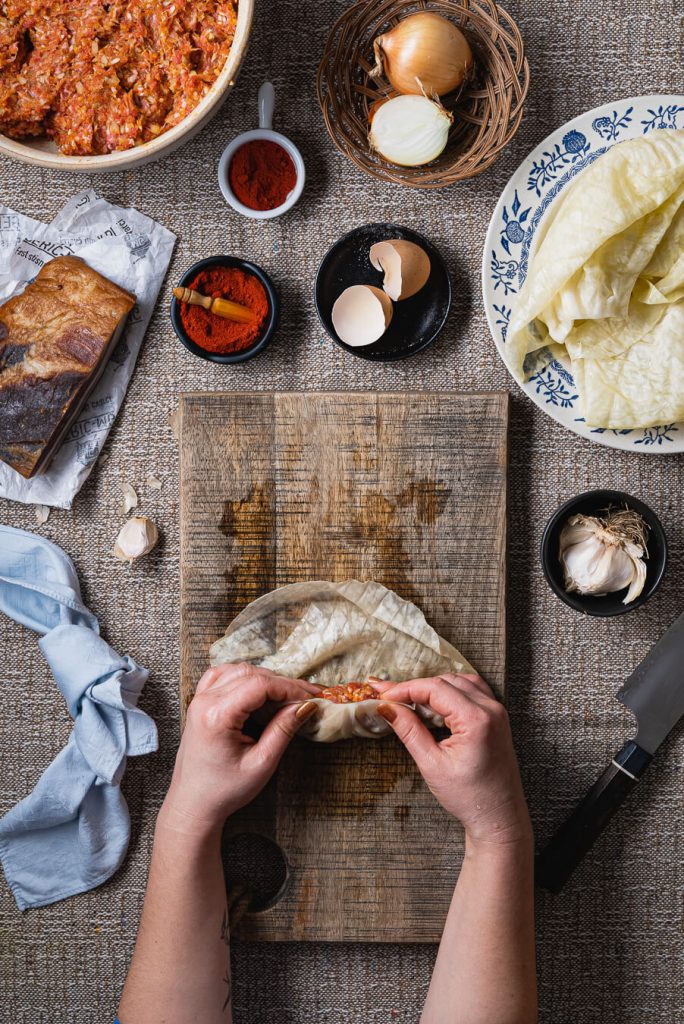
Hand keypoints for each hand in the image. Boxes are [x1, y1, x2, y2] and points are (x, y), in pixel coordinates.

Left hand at [159, 663, 319, 837]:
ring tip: (286, 696)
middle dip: (282, 683)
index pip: (260, 685)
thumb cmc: (224, 790)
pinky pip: (222, 675)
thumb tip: (305, 706)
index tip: (311, 697)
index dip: (290, 687)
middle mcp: (204, 702)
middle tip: (306, 697)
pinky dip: (244, 677)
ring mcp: (199, 700)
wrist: (194, 804)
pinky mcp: (200, 703)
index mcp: (217, 716)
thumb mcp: (261, 763)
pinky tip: (258, 690)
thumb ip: (283, 730)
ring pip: (238, 671)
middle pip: (251, 674)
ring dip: (265, 679)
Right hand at [375, 674, 531, 849]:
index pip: (434, 688)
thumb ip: (409, 730)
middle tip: (388, 696)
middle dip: (415, 687)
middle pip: (445, 681)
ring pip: (459, 681)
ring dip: (432, 687)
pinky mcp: (497, 717)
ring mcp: (497, 711)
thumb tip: (387, 708)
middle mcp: (491, 709)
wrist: (499, 817)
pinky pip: (472, 690)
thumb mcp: (432, 765)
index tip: (382, 695)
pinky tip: (435, 701)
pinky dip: (451, 690)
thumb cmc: (469, 797)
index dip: (404, 689)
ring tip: (408, 700)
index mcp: (477, 719)